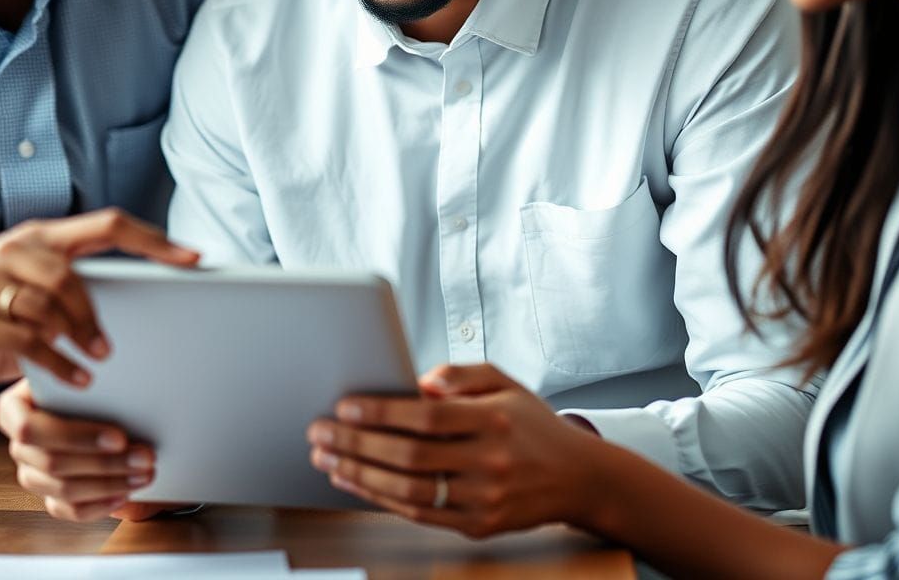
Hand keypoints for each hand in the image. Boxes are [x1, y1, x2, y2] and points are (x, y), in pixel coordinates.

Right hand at [0, 208, 199, 414]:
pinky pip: (31, 339)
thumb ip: (72, 289)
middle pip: (73, 271)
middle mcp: (11, 250)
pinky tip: (77, 379)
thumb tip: (145, 298)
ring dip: (79, 336)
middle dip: (97, 311)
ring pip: (50, 302)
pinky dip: (59, 362)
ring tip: (97, 362)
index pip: (106, 225)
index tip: (193, 258)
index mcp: (36, 238)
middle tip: (114, 346)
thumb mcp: (33, 301)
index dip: (153, 240)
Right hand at [0, 379, 181, 521]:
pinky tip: (125, 493)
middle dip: (105, 462)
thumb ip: (85, 381)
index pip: (31, 428)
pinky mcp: (48, 496)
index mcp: (12, 409)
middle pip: (53, 462)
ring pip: (64, 489)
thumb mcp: (79, 373)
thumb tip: (122, 392)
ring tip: (143, 473)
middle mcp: (18, 445)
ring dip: (109, 484)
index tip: (119, 437)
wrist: (88, 401)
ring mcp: (30, 474)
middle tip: (145, 457)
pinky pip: (68, 510)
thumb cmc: (84, 384)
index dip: (76, 436)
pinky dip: (99, 505)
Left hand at [307, 363, 601, 537]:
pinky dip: (380, 499)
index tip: (344, 406)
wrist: (579, 477)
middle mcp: (490, 461)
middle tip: (319, 432)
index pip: (427, 416)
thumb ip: (459, 374)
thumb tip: (415, 380)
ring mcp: (485, 497)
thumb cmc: (530, 425)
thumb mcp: (504, 382)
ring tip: (326, 459)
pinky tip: (354, 483)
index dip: (381, 412)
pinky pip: (420, 515)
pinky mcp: (479, 524)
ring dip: (360, 475)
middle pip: (410, 455)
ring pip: (409, 491)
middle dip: (356, 444)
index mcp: (495, 419)